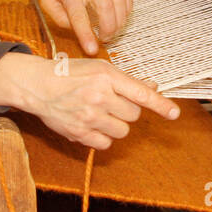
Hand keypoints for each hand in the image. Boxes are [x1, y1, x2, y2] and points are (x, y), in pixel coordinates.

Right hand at [0, 52, 178, 149]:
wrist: (37, 86)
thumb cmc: (71, 74)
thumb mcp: (99, 68)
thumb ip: (126, 80)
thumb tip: (152, 89)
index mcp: (106, 77)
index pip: (140, 94)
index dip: (160, 105)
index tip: (174, 113)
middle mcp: (98, 97)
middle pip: (133, 115)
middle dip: (127, 110)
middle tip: (111, 102)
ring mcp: (88, 117)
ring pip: (122, 130)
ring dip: (116, 124)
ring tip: (100, 112)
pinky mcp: (79, 133)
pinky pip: (106, 143)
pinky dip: (103, 136)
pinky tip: (92, 124)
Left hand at [36, 0, 131, 54]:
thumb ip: (60, 18)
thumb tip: (78, 30)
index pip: (79, 16)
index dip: (87, 35)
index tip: (93, 50)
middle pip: (106, 8)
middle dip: (109, 29)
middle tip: (104, 39)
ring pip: (120, 2)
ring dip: (119, 21)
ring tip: (112, 30)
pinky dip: (127, 9)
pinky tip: (120, 16)